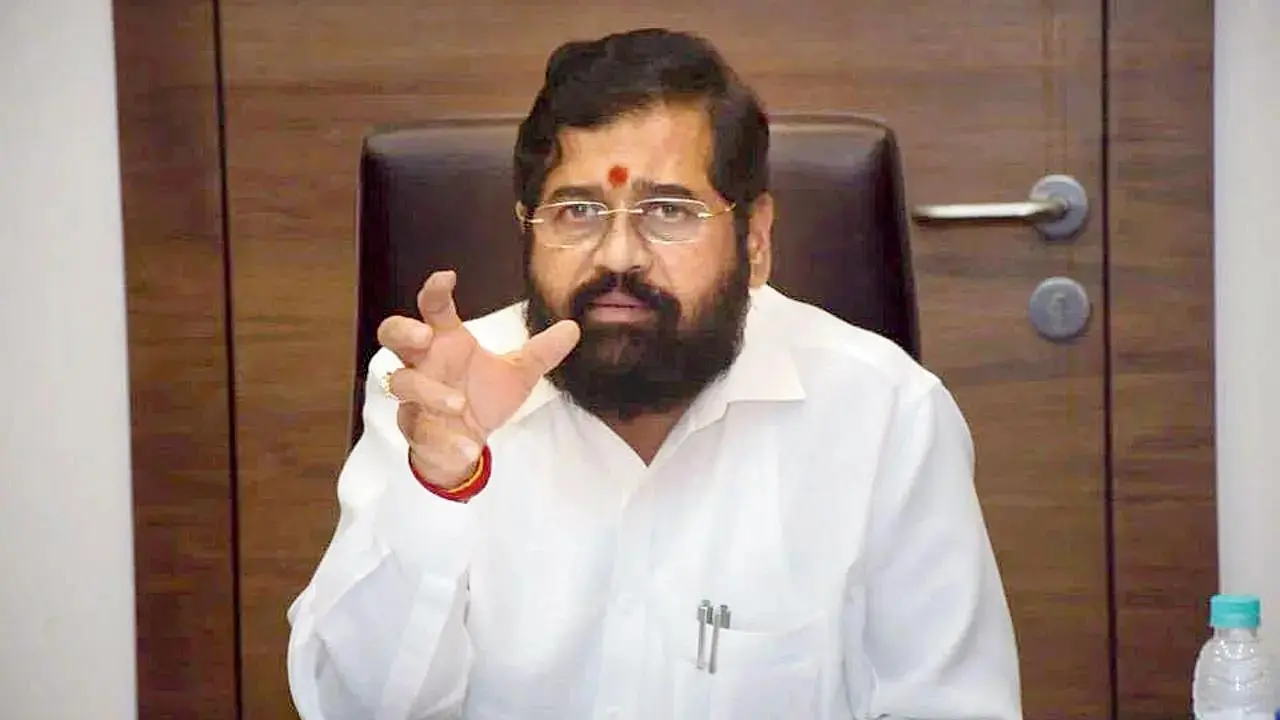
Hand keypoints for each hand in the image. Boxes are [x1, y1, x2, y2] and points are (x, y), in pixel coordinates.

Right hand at [376, 270, 579, 488]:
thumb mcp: (517, 375)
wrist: (467, 446)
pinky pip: (419, 429)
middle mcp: (423, 363)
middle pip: (391, 334)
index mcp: (446, 341)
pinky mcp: (413, 427)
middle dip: (403, 330)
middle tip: (424, 335)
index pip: (433, 308)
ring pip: (401, 383)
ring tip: (459, 404)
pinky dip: (443, 440)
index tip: (446, 277)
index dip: (434, 290)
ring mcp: (413, 395)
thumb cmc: (482, 398)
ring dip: (429, 392)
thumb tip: (573, 328)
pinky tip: (466, 447)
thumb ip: (541, 353)